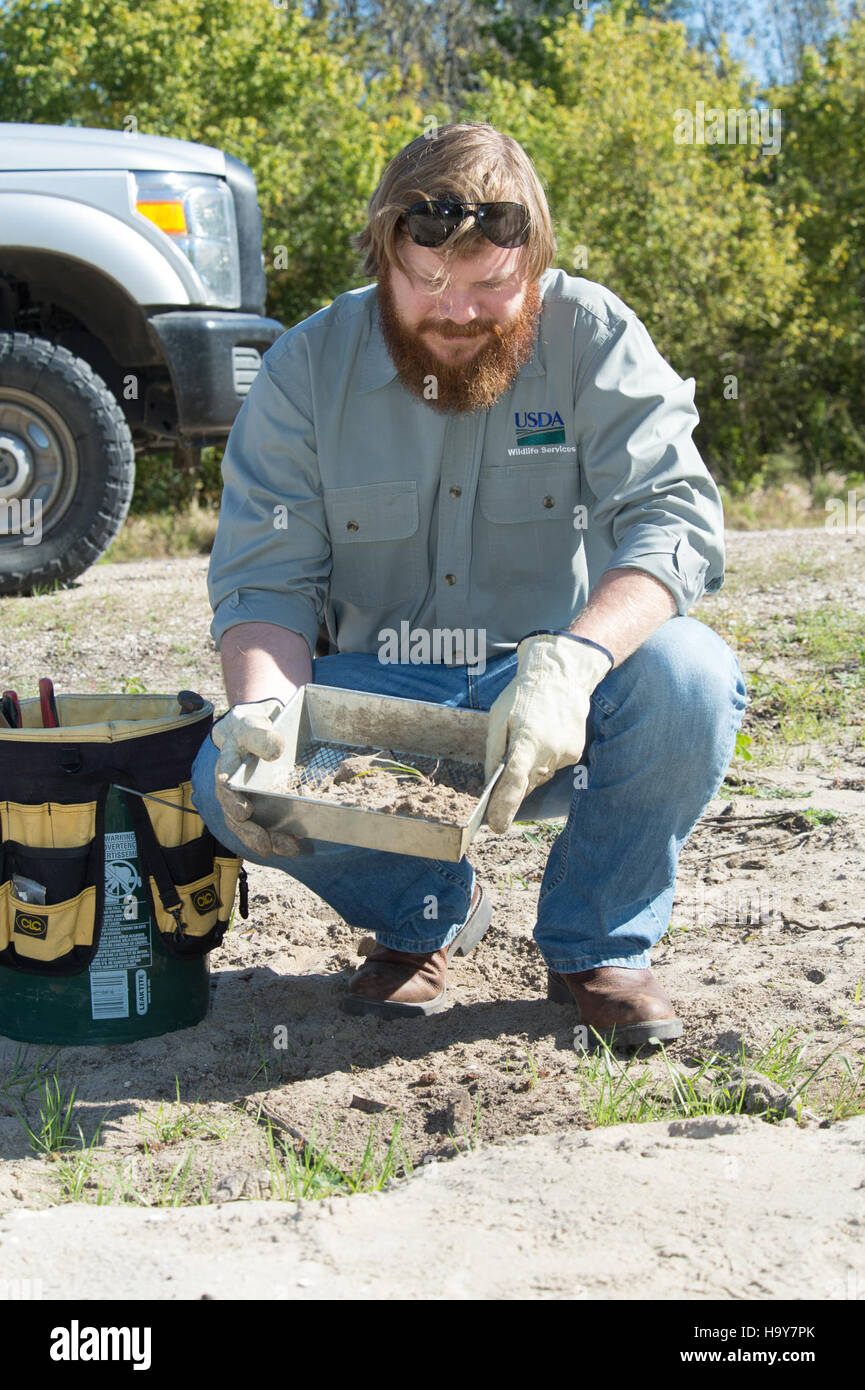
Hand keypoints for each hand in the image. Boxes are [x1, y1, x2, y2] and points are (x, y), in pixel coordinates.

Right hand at [211, 698, 300, 856]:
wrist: (255, 727)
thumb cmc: (251, 726)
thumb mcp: (254, 723)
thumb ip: (262, 736)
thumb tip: (275, 752)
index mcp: (227, 766)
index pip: (225, 786)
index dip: (233, 801)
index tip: (244, 812)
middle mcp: (233, 787)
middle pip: (236, 815)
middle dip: (251, 832)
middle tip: (265, 844)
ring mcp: (245, 799)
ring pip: (250, 825)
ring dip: (267, 839)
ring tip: (286, 849)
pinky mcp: (260, 805)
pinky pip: (265, 824)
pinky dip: (278, 834)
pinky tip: (294, 841)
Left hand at [483, 633, 611, 833]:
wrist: (562, 677)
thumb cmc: (524, 694)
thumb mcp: (497, 718)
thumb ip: (494, 751)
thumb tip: (489, 781)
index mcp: (527, 741)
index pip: (514, 783)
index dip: (503, 807)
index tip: (496, 825)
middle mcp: (549, 752)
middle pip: (525, 784)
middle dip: (512, 786)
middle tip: (505, 769)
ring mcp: (564, 755)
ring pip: (539, 777)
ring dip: (529, 769)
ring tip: (528, 738)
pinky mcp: (574, 754)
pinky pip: (551, 767)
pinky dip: (543, 760)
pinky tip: (543, 737)